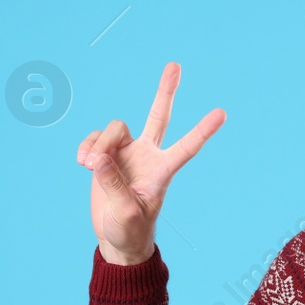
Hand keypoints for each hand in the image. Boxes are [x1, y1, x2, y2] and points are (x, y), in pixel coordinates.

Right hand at [77, 62, 225, 264]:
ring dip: (98, 143)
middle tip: (175, 65)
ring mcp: (127, 153)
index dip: (202, 131)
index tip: (222, 113)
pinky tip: (83, 163)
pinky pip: (95, 140)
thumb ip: (113, 183)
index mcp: (163, 171)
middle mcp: (148, 156)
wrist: (116, 238)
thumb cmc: (130, 230)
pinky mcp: (106, 156)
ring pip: (115, 129)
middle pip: (158, 116)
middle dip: (165, 91)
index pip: (186, 147)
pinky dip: (87, 147)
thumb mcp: (126, 212)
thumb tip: (97, 158)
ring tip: (89, 165)